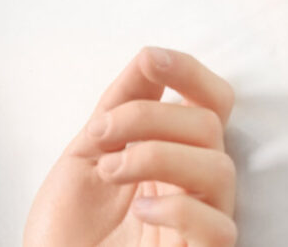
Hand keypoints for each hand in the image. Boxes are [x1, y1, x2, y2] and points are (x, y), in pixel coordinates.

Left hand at [23, 47, 235, 246]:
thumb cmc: (66, 229)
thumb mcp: (86, 153)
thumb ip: (120, 107)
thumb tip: (150, 57)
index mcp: (170, 154)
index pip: (210, 102)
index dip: (189, 73)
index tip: (151, 61)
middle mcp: (191, 184)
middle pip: (209, 125)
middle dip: (147, 116)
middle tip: (100, 134)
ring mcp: (198, 223)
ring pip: (220, 168)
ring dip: (155, 156)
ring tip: (111, 171)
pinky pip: (219, 227)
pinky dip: (177, 208)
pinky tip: (140, 212)